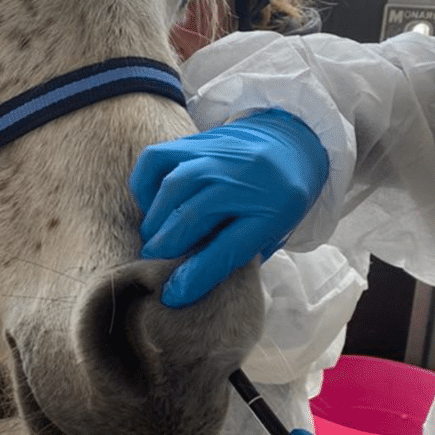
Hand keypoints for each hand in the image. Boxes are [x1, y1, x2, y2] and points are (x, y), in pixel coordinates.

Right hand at [129, 109, 328, 306]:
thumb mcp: (272, 232)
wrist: (289, 145)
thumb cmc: (278, 200)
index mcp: (275, 208)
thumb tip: (188, 277)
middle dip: (167, 247)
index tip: (172, 294)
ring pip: (173, 186)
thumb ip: (237, 252)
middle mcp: (247, 177)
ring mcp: (219, 152)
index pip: (228, 248)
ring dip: (155, 219)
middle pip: (194, 216)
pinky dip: (145, 185)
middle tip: (154, 263)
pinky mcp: (196, 140)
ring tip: (153, 238)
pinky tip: (152, 204)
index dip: (195, 276)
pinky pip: (156, 159)